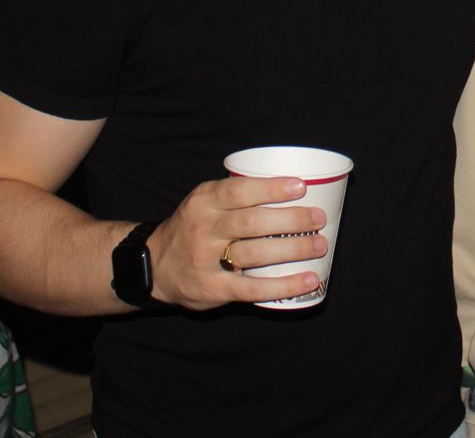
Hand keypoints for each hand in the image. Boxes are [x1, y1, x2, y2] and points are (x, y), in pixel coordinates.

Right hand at [146, 175, 326, 309]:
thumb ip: (237, 195)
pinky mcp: (212, 288)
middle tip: (318, 218)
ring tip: (319, 245)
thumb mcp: (204, 202)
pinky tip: (308, 279)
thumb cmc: (194, 227)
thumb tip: (296, 187)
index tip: (300, 187)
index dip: (271, 188)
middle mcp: (203, 228)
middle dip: (291, 220)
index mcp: (204, 201)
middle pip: (252, 222)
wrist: (155, 264)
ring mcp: (206, 260)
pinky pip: (252, 288)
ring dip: (292, 250)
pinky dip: (283, 285)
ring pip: (255, 253)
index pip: (239, 191)